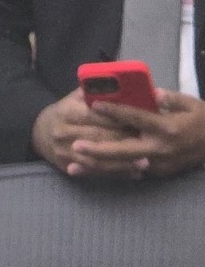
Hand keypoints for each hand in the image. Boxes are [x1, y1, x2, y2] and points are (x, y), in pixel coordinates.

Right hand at [31, 88, 141, 176]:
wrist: (37, 132)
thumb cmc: (65, 111)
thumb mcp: (75, 97)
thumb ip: (95, 93)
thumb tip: (123, 86)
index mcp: (67, 112)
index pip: (97, 115)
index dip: (119, 118)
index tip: (141, 121)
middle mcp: (64, 132)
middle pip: (100, 138)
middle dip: (126, 141)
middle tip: (150, 143)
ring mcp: (64, 152)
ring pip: (98, 158)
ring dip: (122, 163)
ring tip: (145, 164)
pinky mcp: (66, 166)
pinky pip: (94, 171)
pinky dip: (115, 173)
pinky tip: (133, 174)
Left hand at [85, 90, 204, 177]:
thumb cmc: (204, 120)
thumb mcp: (191, 104)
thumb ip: (168, 99)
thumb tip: (149, 92)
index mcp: (167, 127)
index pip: (135, 118)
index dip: (114, 111)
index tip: (95, 105)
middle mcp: (159, 148)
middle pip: (122, 150)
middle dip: (97, 149)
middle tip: (75, 146)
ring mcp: (158, 164)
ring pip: (122, 167)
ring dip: (96, 167)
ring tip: (73, 166)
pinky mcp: (157, 173)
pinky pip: (129, 173)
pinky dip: (110, 172)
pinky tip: (91, 172)